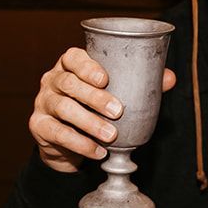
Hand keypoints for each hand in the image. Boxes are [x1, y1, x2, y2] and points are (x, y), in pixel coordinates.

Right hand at [28, 46, 175, 172]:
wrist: (65, 140)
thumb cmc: (93, 108)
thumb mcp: (112, 93)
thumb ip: (138, 84)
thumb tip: (169, 78)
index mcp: (69, 66)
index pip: (72, 57)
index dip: (87, 66)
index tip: (105, 79)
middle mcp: (52, 80)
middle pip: (69, 83)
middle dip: (94, 97)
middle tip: (117, 111)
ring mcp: (43, 103)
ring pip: (63, 108)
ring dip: (89, 123)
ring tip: (111, 135)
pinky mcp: (39, 126)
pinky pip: (57, 133)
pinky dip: (80, 143)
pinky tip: (97, 151)